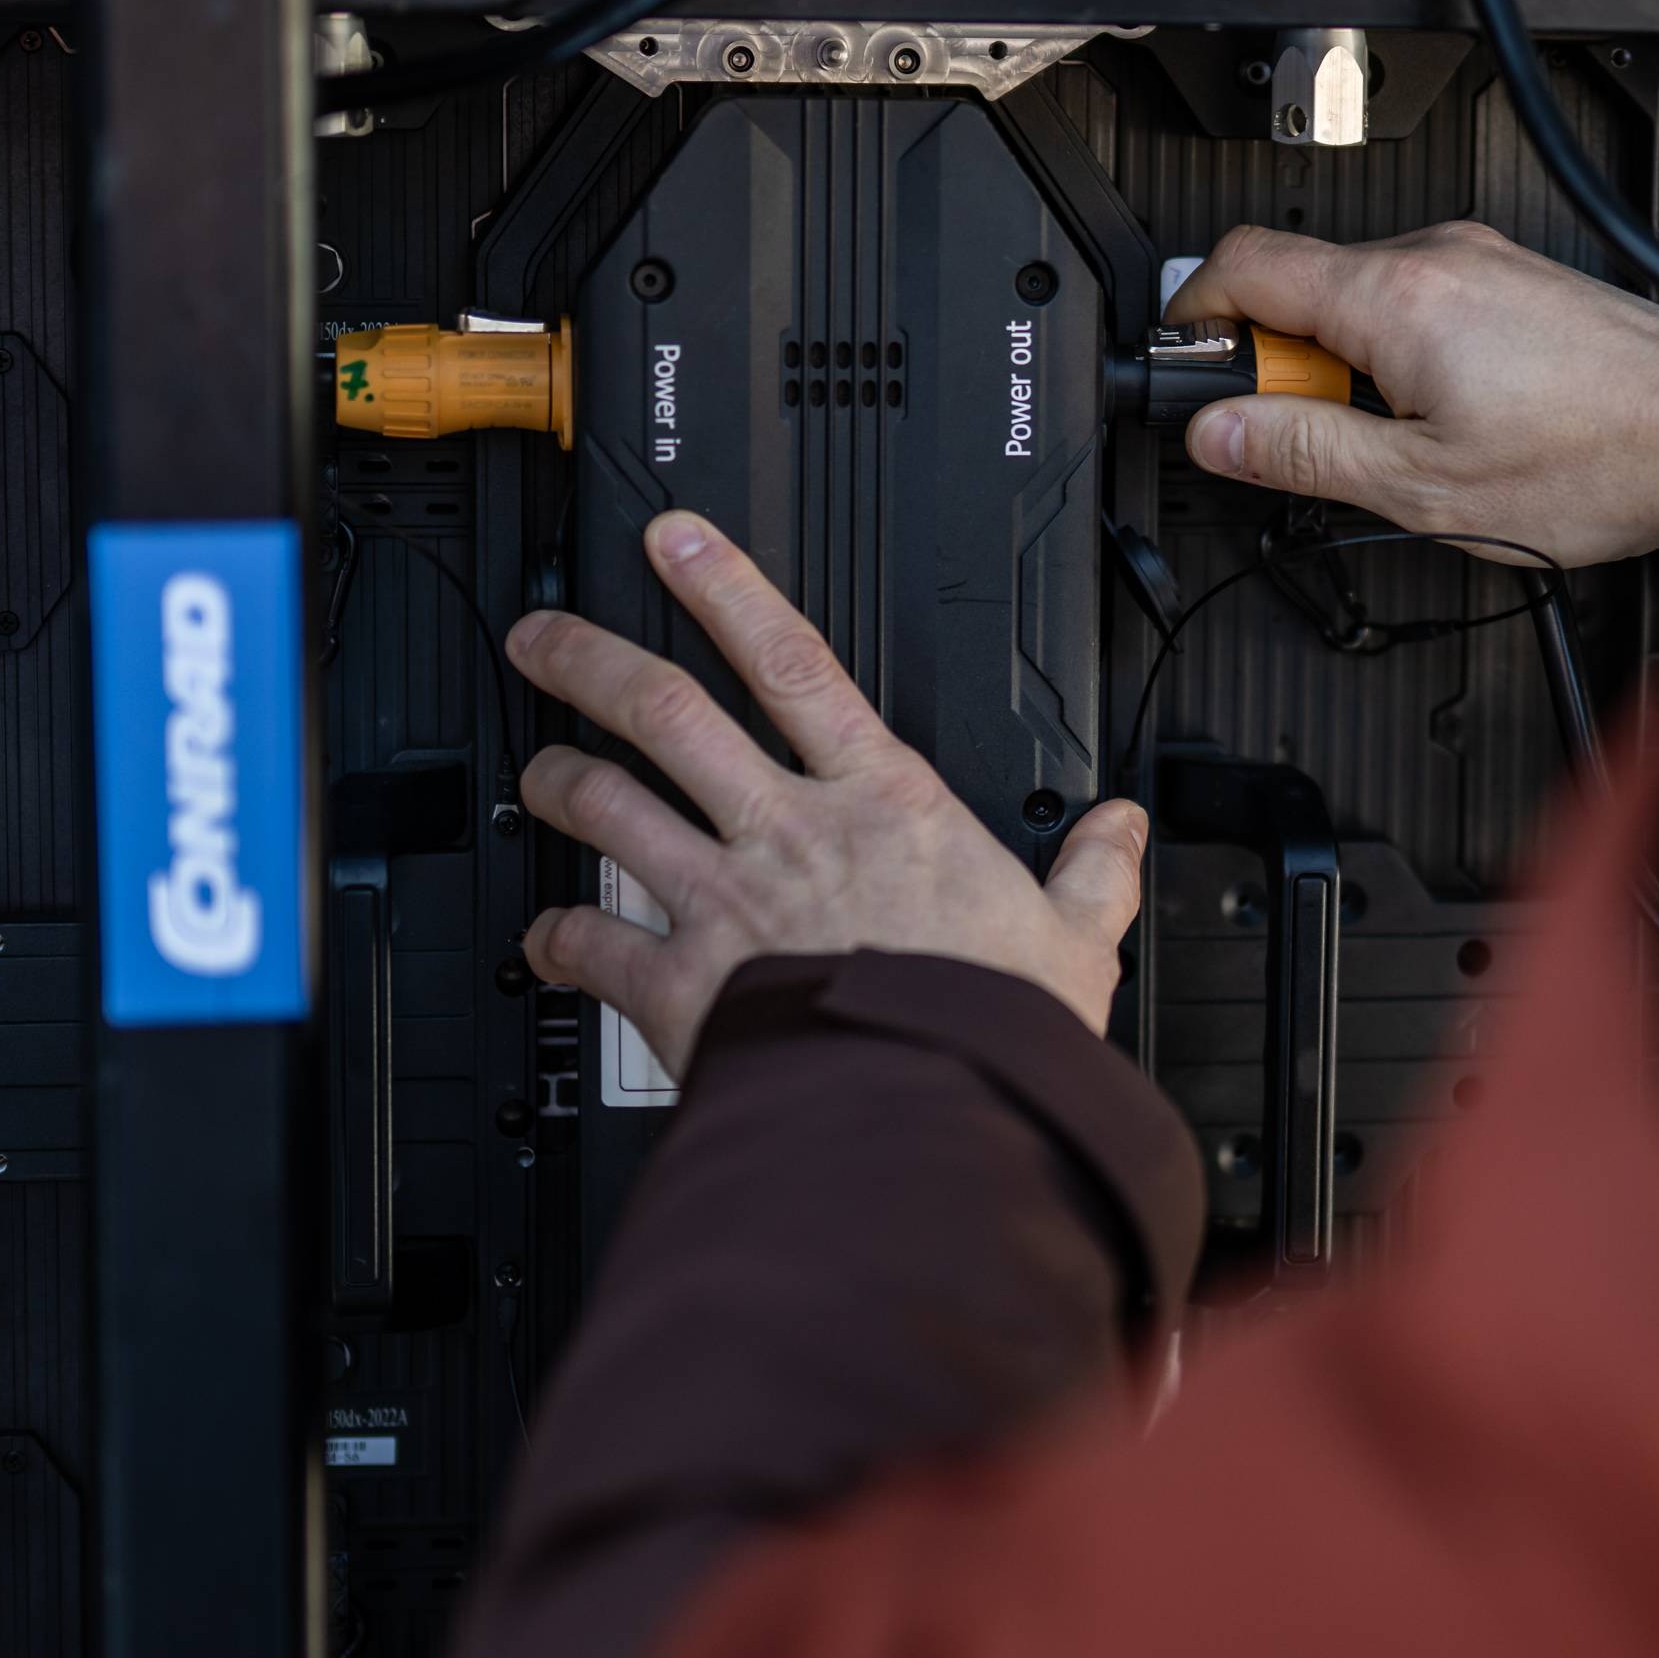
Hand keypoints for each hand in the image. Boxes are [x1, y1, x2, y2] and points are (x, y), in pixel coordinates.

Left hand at [506, 509, 1148, 1075]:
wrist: (930, 1115)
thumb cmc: (993, 1030)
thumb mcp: (1077, 940)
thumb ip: (1094, 874)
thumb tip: (1123, 831)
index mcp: (885, 804)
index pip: (795, 664)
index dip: (728, 588)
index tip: (676, 542)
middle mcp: (790, 834)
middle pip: (669, 715)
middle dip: (591, 662)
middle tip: (544, 637)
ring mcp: (726, 902)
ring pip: (611, 809)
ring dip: (559, 782)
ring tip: (535, 770)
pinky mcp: (684, 984)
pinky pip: (595, 946)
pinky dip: (557, 937)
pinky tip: (546, 936)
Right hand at [1169, 221, 1658, 566]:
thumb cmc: (1594, 461)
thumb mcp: (1422, 487)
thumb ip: (1306, 453)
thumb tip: (1219, 433)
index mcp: (1394, 298)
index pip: (1243, 263)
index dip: (1194, 316)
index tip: (1189, 369)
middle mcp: (1436, 257)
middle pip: (1299, 283)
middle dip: (1278, 362)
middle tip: (1301, 441)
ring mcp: (1478, 262)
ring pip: (1359, 297)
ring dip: (1342, 366)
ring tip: (1392, 442)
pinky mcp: (1511, 281)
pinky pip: (1415, 303)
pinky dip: (1395, 355)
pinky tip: (1441, 419)